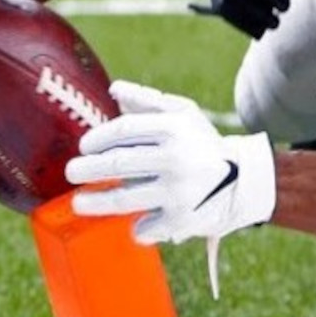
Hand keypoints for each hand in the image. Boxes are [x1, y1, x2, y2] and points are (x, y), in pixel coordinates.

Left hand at [65, 80, 276, 244]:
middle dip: (88, 169)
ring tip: (79, 202)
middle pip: (118, 164)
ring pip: (124, 199)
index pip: (124, 130)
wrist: (243, 181)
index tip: (84, 148)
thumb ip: (149, 100)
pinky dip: (137, 227)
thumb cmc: (204, 145)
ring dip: (96, 202)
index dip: (97, 139)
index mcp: (174, 129)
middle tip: (72, 173)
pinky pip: (146, 227)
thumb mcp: (184, 115)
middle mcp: (175, 159)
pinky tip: (134, 223)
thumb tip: (115, 90)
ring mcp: (178, 191)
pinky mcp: (181, 219)